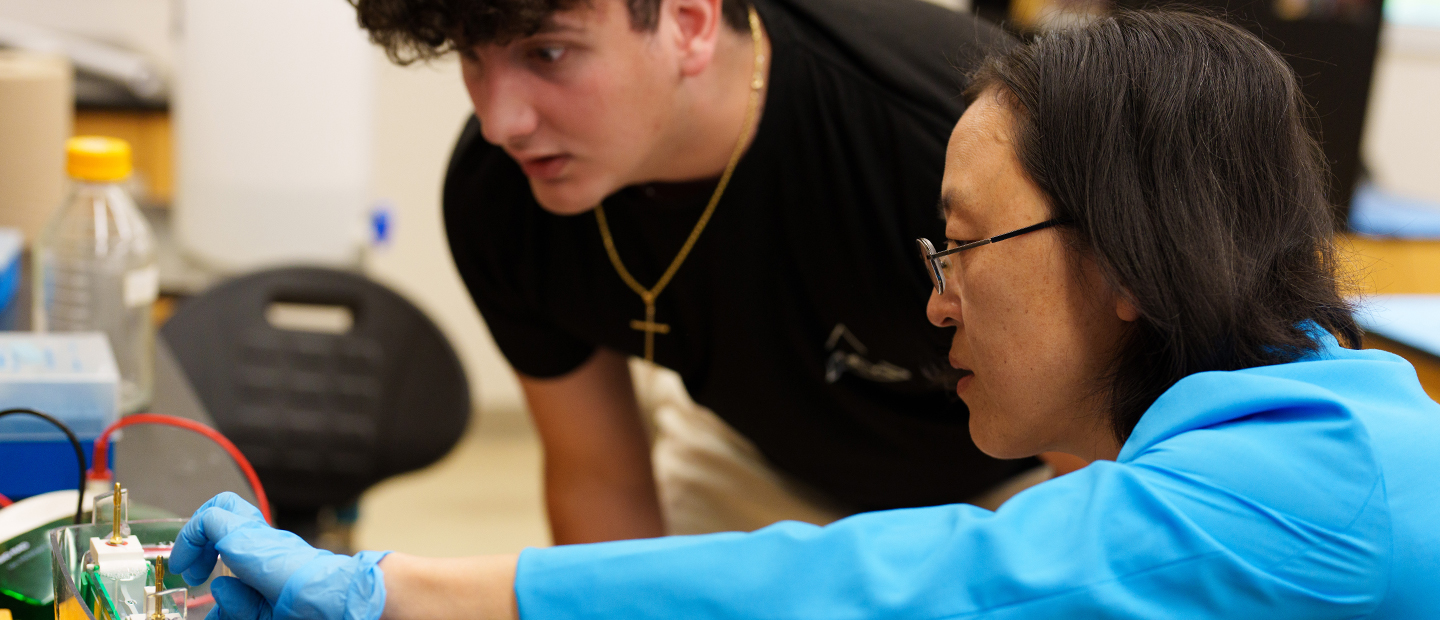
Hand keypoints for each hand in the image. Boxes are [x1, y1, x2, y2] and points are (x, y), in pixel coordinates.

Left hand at [169, 493, 388, 619]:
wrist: (327, 597)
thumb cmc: (304, 608)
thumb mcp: (262, 612)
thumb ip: (238, 606)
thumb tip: (218, 591)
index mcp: (270, 554)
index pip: (241, 533)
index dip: (212, 548)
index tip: (202, 577)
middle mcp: (264, 538)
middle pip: (230, 512)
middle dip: (201, 539)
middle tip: (194, 571)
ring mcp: (256, 533)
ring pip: (222, 507)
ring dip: (198, 534)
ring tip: (191, 566)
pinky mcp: (243, 534)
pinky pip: (209, 520)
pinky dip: (191, 538)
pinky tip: (188, 565)